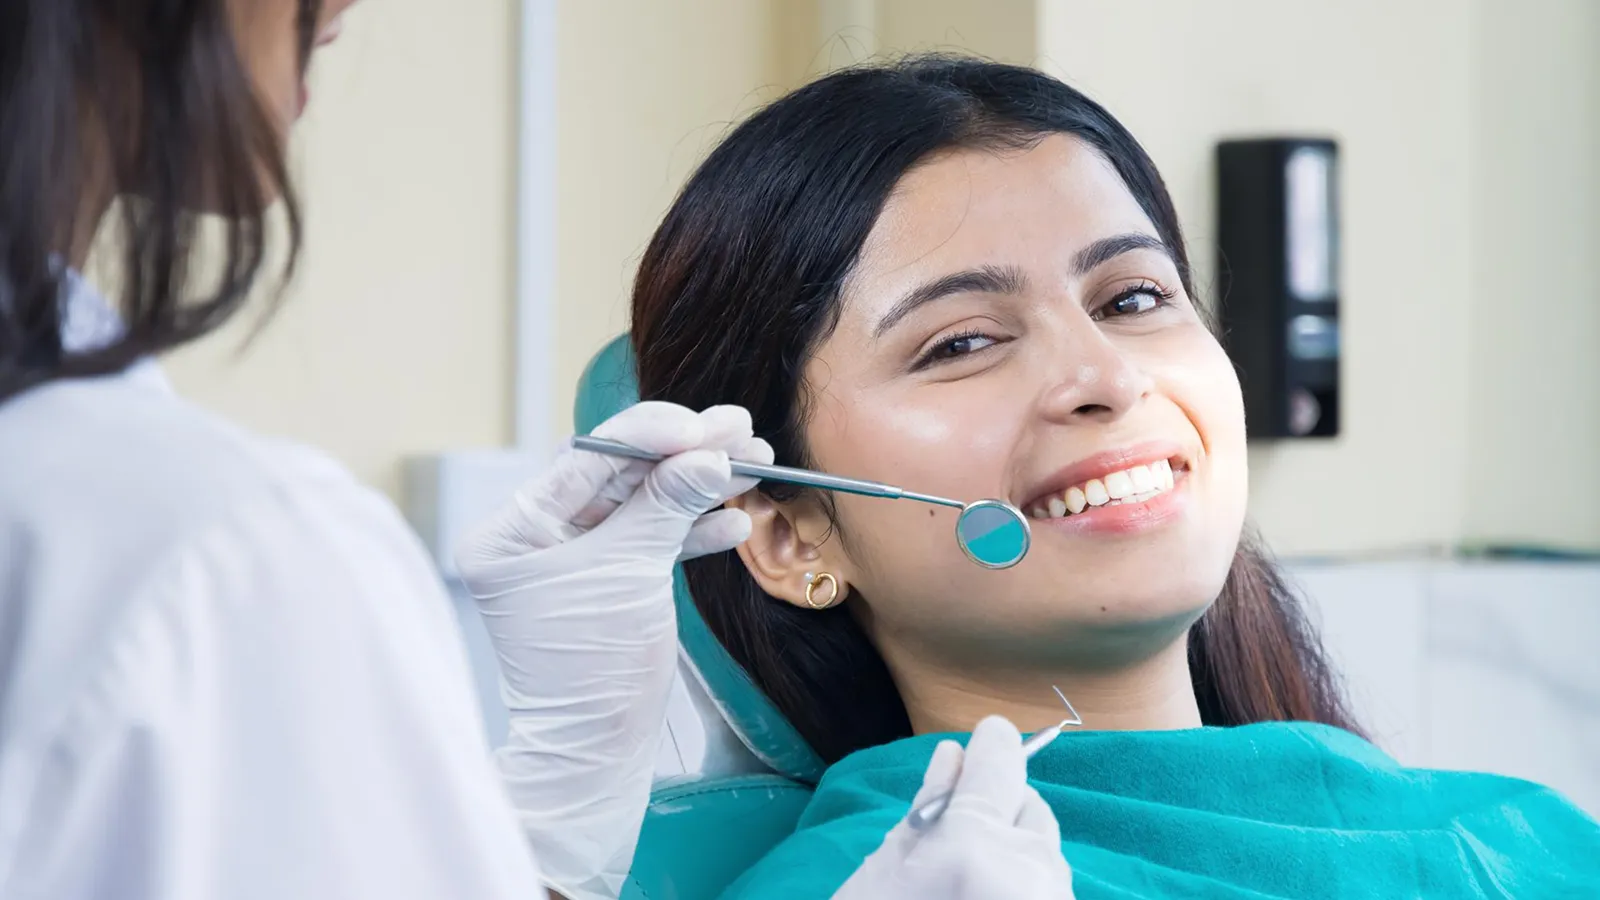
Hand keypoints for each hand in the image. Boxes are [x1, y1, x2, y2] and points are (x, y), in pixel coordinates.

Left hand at [454, 401, 771, 899]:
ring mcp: (571, 561)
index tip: (702, 425)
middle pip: (620, 477)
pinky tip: (734, 520)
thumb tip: (710, 453)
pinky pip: (651, 542)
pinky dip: (692, 530)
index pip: (587, 459)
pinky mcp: (606, 585)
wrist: (596, 752)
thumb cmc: (592, 667)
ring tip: (754, 462)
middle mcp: (535, 538)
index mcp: (512, 531)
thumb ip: (667, 505)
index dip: (649, 435)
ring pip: (643, 505)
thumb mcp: (630, 572)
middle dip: (685, 456)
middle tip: (741, 429)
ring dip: (699, 487)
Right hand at [832, 717, 1074, 898]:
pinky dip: (1023, 884)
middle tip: (958, 836)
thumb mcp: (884, 869)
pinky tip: (984, 894)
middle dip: (1000, 810)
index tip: (990, 734)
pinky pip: (1049, 884)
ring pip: (1045, 851)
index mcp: (972, 846)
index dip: (993, 745)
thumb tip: (954, 757)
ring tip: (969, 878)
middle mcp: (1026, 873)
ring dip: (1014, 851)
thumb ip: (928, 807)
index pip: (998, 767)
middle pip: (1030, 807)